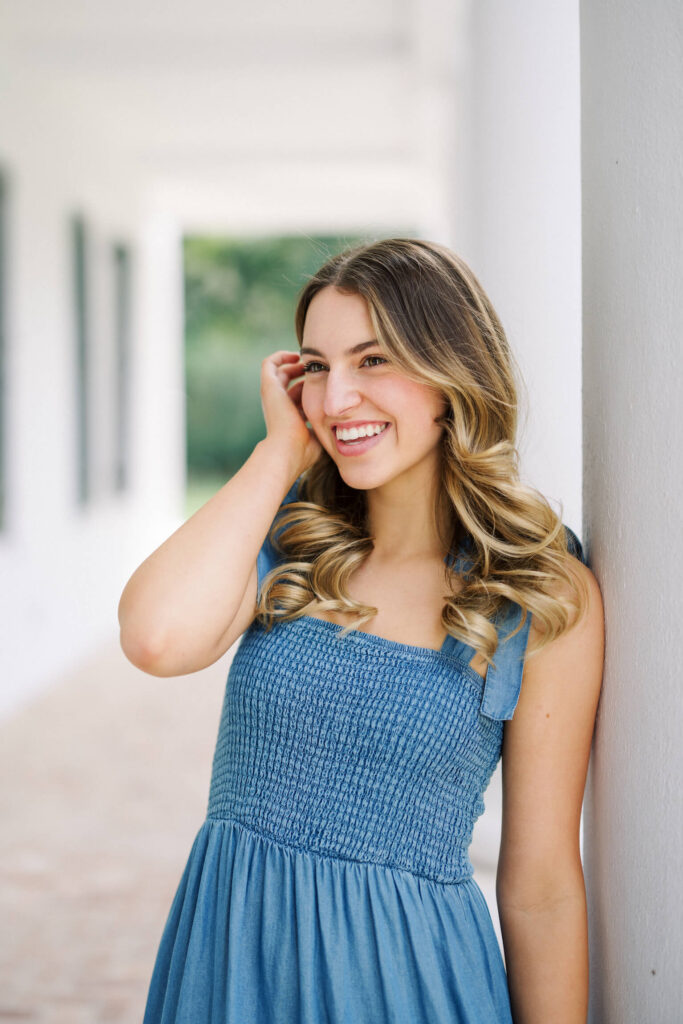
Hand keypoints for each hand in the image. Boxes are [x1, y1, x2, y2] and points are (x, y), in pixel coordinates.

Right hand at [259, 350, 322, 475]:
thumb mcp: (319, 438)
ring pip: (278, 371)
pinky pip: (269, 363)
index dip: (309, 388)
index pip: (297, 397)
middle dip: (302, 373)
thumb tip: (343, 430)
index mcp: (288, 417)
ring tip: (309, 360)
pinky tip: (297, 355)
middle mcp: (278, 405)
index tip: (325, 382)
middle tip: (318, 367)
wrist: (287, 450)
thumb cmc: (304, 450)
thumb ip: (327, 431)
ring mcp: (272, 396)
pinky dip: (281, 356)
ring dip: (293, 363)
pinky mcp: (268, 387)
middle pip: (288, 383)